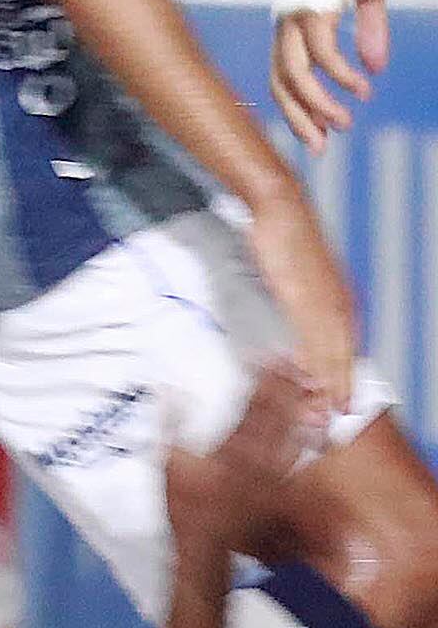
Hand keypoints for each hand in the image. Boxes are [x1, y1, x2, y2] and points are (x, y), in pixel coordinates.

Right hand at [168, 362, 324, 551]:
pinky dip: (307, 440)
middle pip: (275, 414)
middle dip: (286, 385)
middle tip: (297, 360)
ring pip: (290, 434)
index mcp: (228, 447)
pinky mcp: (279, 487)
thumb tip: (171, 391)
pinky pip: (297, 459)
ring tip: (310, 385)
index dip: (261, 378)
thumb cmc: (186, 504)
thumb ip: (171, 424)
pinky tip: (315, 425)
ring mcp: (271, 474)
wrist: (207, 544)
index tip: (268, 356)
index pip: (248, 404)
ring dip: (300, 407)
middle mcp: (254, 457)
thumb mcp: (168, 462)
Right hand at [247, 200, 361, 404]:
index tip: (339, 406)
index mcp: (342, 304)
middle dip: (337, 390)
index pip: (345, 351)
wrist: (282, 210)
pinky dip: (312, 362)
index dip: (343, 380)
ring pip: (330, 353)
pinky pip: (311, 338)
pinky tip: (307, 376)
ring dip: (327, 383)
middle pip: (341, 358)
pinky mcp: (305, 299)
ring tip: (321, 408)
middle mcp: (340, 307)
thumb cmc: (288, 238)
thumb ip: (304, 303)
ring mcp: (325, 303)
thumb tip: (300, 331)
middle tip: (331, 418)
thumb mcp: (301, 278)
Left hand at [271, 0, 397, 145]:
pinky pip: (322, 50)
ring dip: (318, 102)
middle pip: (281, 79)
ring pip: (295, 71)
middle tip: (320, 147)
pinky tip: (360, 88)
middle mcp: (286, 17)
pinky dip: (338, 74)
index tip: (318, 134)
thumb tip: (373, 68)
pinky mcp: (314, 3)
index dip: (298, 106)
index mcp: (292, 18)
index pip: (283, 72)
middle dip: (300, 117)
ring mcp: (296, 10)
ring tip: (343, 121)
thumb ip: (366, 32)